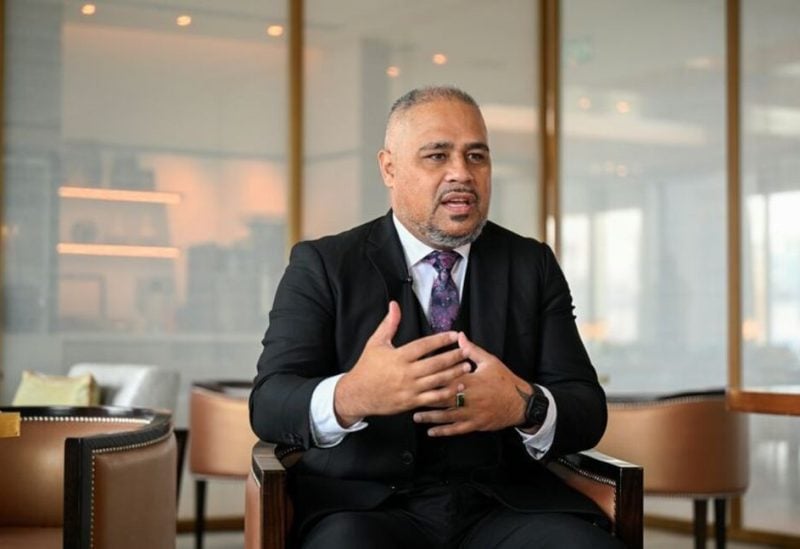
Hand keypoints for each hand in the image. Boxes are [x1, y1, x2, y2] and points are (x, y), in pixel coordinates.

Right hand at [334, 301, 471, 426]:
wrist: (357, 393)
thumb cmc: (367, 366)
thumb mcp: (376, 342)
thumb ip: (389, 324)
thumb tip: (394, 304)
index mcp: (399, 356)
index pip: (424, 345)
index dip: (441, 339)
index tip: (455, 335)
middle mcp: (406, 373)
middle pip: (435, 363)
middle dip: (453, 356)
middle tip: (467, 350)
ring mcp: (409, 389)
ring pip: (437, 381)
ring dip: (454, 373)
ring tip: (467, 366)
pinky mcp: (411, 402)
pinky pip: (433, 398)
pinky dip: (447, 393)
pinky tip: (457, 387)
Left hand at [412, 332, 531, 435]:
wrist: (521, 403)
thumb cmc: (504, 380)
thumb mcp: (490, 361)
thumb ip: (472, 350)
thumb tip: (459, 336)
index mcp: (472, 380)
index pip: (449, 379)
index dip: (433, 380)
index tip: (418, 379)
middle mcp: (470, 398)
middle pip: (444, 398)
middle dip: (426, 399)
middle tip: (410, 399)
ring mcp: (472, 413)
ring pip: (448, 416)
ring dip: (431, 417)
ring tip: (416, 416)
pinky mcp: (476, 424)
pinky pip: (457, 429)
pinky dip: (443, 431)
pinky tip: (431, 431)